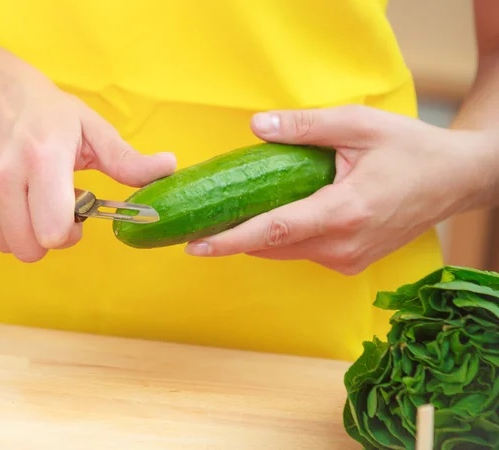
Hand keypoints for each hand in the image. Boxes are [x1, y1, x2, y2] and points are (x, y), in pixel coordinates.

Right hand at [0, 67, 175, 261]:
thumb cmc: (46, 111)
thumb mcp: (92, 130)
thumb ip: (128, 160)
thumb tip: (169, 168)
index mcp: (43, 157)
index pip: (53, 231)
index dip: (69, 234)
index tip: (73, 218)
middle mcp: (0, 171)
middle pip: (28, 246)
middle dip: (48, 237)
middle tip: (53, 208)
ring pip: (4, 243)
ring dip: (23, 231)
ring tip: (31, 198)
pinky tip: (9, 197)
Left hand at [184, 105, 490, 274]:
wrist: (453, 181)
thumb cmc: (411, 150)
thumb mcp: (360, 125)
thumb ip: (306, 128)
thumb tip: (257, 126)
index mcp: (344, 213)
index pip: (275, 231)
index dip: (232, 240)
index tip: (197, 247)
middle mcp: (343, 246)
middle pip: (273, 247)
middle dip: (234, 237)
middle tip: (201, 222)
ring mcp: (348, 260)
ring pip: (287, 253)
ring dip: (257, 237)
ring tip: (228, 217)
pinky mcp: (351, 263)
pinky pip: (304, 253)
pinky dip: (283, 238)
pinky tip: (275, 215)